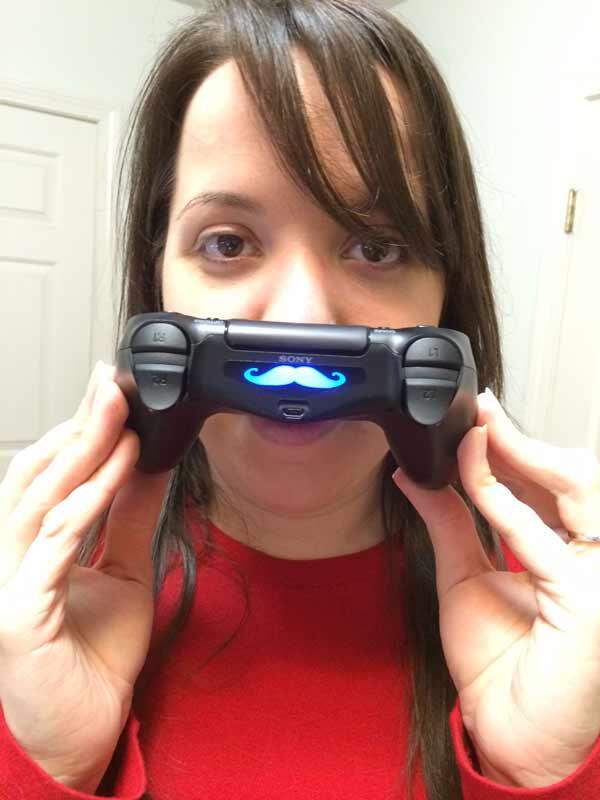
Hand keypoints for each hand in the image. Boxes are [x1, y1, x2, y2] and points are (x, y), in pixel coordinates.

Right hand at [0, 362, 171, 792]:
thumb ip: (129, 520)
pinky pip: (55, 544)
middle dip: (79, 426)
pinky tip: (116, 471)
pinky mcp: (18, 612)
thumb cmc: (93, 658)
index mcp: (34, 545)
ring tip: (118, 415)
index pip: (49, 474)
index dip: (78, 430)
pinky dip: (86, 502)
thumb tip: (150, 466)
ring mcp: (9, 582)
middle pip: (39, 474)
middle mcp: (13, 556)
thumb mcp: (126, 573)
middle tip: (113, 384)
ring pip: (41, 499)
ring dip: (84, 452)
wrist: (86, 731)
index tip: (113, 393)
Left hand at [392, 388, 599, 788]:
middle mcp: (597, 557)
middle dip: (522, 439)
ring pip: (576, 486)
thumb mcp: (464, 574)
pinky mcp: (591, 597)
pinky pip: (537, 532)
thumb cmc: (497, 663)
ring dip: (521, 451)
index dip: (520, 448)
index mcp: (574, 551)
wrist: (505, 728)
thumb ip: (450, 522)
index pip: (556, 485)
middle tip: (479, 411)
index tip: (481, 417)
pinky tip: (469, 468)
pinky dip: (498, 496)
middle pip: (575, 476)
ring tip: (477, 428)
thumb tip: (416, 475)